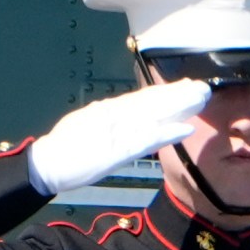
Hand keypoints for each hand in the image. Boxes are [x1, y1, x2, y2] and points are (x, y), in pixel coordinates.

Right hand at [26, 80, 210, 194]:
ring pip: (154, 114)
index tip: (185, 85)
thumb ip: (106, 116)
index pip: (142, 98)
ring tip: (200, 100)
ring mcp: (117, 130)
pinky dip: (166, 133)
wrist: (47, 164)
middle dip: (178, 94)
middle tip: (202, 87)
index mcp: (109, 110)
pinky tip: (184, 129)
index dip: (165, 91)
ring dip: (178, 107)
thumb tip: (120, 108)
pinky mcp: (118, 149)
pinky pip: (147, 140)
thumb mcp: (87, 123)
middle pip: (152, 101)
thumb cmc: (65, 147)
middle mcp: (115, 114)